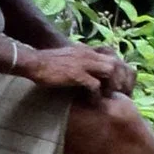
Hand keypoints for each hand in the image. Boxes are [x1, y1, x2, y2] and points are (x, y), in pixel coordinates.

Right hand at [17, 40, 132, 95]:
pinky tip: (92, 102)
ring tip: (106, 97)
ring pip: (110, 71)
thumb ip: (80, 63)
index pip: (113, 57)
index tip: (119, 86)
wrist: (33, 62)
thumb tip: (87, 75)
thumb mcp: (68, 58)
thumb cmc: (47, 64)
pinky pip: (95, 85)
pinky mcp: (76, 74)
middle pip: (116, 64)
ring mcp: (83, 63)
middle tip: (118, 94)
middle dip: (120, 80)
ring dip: (111, 86)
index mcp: (87, 51)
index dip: (119, 72)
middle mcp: (88, 55)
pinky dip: (96, 95)